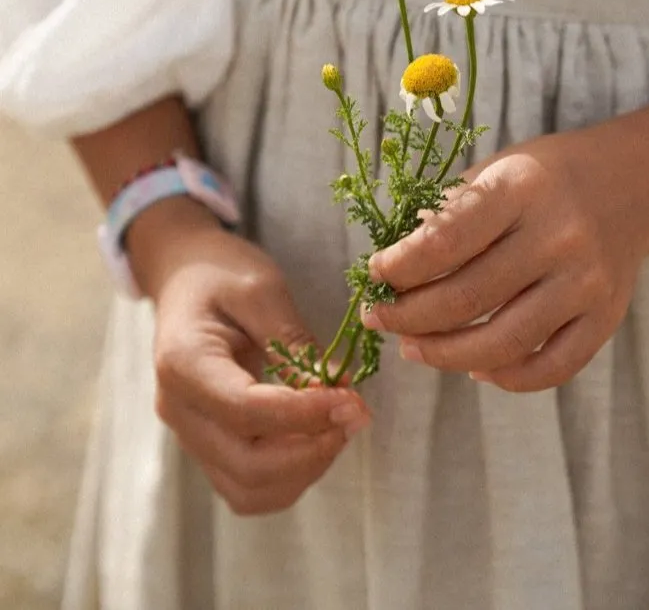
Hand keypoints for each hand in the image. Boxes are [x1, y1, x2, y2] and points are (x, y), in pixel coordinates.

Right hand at [130, 201, 369, 515]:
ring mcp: (189, 434)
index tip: (353, 400)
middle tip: (357, 412)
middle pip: (246, 465)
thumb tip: (338, 388)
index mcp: (183, 362)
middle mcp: (178, 410)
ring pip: (248, 489)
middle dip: (312, 450)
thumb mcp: (262, 289)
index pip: (245, 411)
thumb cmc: (221, 273)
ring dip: (304, 469)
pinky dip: (290, 474)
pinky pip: (247, 484)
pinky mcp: (207, 445)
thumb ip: (294, 341)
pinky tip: (318, 435)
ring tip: (341, 423)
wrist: (184, 277)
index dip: (304, 414)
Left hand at [361, 129, 648, 392]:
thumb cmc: (545, 176)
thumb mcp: (497, 169)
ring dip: (444, 354)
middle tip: (380, 317)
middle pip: (467, 298)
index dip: (400, 266)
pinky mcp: (605, 318)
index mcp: (523, 188)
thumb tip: (392, 267)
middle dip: (409, 316)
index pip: (446, 240)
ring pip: (502, 343)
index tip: (374, 274)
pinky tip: (475, 367)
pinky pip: (549, 368)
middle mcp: (559, 236)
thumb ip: (449, 213)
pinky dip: (505, 377)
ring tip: (412, 347)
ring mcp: (586, 283)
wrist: (631, 183)